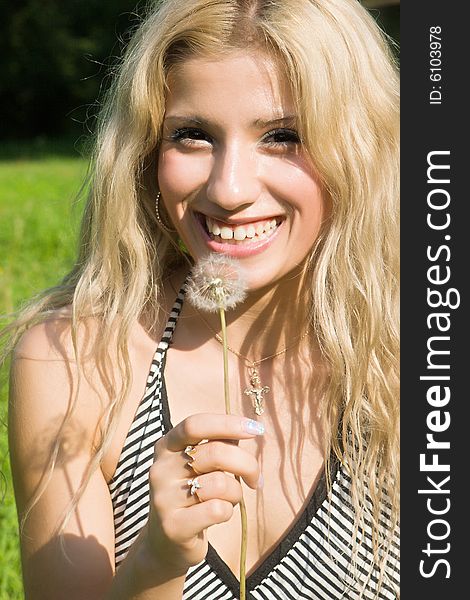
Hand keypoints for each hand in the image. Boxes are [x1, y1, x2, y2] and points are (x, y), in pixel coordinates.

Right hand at [144, 413, 264, 572]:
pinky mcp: (173, 526)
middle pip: (215, 453)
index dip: (227, 423)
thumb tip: (249, 428)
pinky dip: (228, 511)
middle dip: (247, 464)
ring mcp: (164, 498)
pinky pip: (218, 509)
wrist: (168, 542)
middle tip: (256, 478)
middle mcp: (161, 469)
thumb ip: (219, 445)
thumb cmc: (193, 494)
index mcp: (167, 446)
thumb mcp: (200, 465)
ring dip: (236, 493)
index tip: (256, 429)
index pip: (195, 425)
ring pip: (221, 483)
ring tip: (228, 499)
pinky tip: (219, 514)